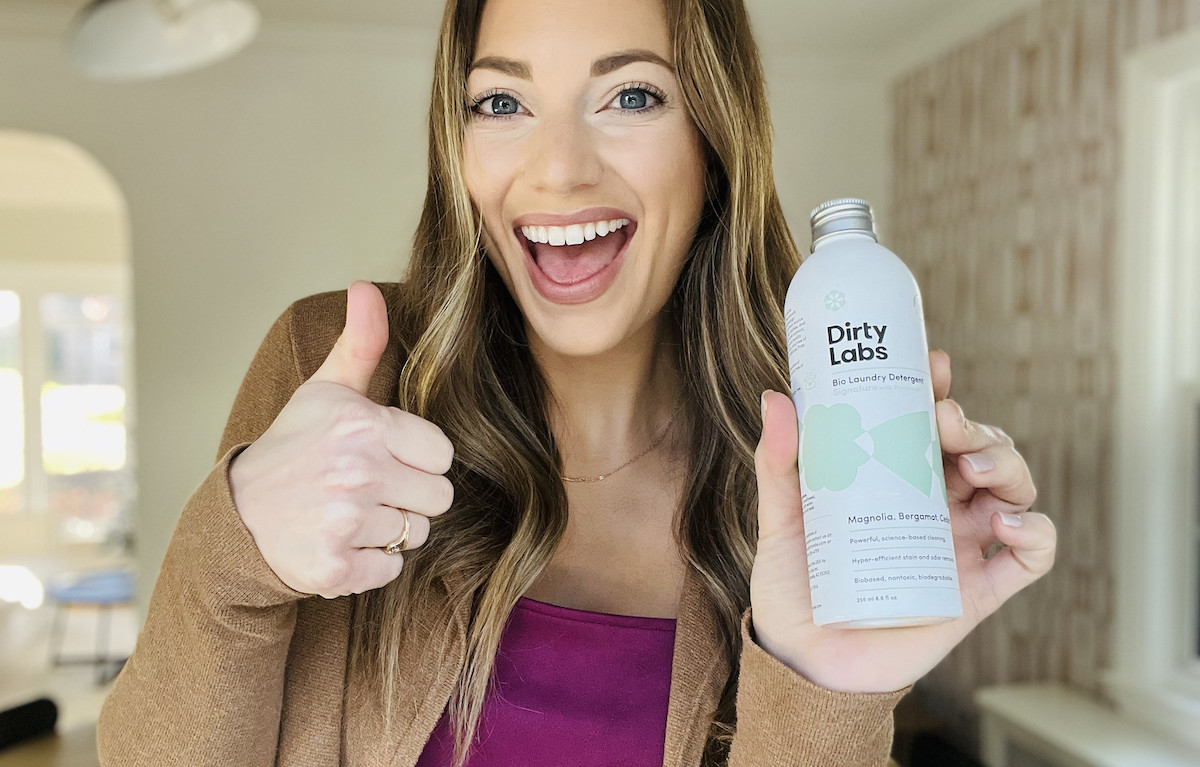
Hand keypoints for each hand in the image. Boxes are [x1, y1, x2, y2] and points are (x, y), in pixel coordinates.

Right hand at [229, 281, 454, 598]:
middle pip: (439, 498)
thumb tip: (367, 287)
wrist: (236, 516)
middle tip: (370, 489)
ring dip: (388, 529)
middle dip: (411, 496)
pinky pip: (390, 568)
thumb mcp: (325, 391)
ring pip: (415, 534)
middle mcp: (356, 473)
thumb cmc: (293, 448)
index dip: (418, 458)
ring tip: (350, 513)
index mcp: (363, 426)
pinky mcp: (333, 568)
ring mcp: (343, 523)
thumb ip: (360, 344)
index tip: (386, 457)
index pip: (442, 454)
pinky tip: (341, 543)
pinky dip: (370, 563)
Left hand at [747, 350, 1054, 692]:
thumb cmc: (796, 587)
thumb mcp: (782, 519)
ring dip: (1005, 464)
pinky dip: (1034, 529)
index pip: (932, 423)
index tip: (932, 365)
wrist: (803, 661)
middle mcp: (938, 505)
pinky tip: (1003, 522)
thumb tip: (777, 398)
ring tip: (970, 467)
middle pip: (981, 448)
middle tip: (944, 421)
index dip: (940, 390)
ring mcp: (963, 545)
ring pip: (1013, 486)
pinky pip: (1032, 553)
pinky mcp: (979, 590)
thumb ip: (780, 464)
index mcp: (898, 479)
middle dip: (974, 425)